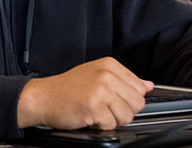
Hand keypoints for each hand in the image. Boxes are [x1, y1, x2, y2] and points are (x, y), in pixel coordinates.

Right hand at [17, 57, 152, 130]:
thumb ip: (124, 80)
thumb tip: (148, 85)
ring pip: (128, 116)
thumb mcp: (96, 75)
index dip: (127, 98)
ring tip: (96, 111)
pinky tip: (89, 116)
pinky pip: (112, 125)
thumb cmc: (66, 89)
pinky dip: (101, 126)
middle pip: (137, 103)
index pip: (140, 87)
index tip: (112, 98)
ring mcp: (101, 90)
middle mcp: (107, 75)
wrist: (42, 98)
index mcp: (110, 65)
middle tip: (103, 107)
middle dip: (122, 110)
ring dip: (112, 119)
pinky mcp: (94, 107)